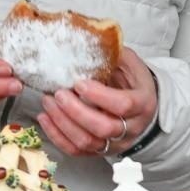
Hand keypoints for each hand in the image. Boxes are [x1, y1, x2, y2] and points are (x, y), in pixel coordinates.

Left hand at [36, 47, 157, 157]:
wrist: (143, 106)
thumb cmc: (134, 81)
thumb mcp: (129, 63)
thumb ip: (111, 55)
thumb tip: (84, 39)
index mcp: (143, 103)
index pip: (123, 105)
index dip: (99, 95)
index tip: (79, 82)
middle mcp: (132, 128)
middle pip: (103, 128)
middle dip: (76, 111)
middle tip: (58, 93)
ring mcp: (116, 143)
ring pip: (87, 142)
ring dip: (63, 123)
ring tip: (47, 103)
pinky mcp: (100, 151)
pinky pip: (76, 151)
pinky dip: (57, 136)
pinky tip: (45, 119)